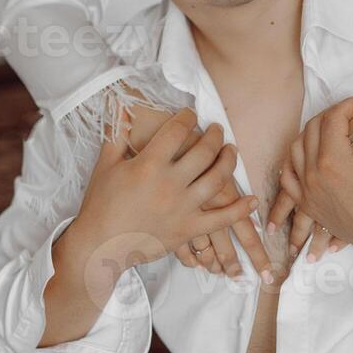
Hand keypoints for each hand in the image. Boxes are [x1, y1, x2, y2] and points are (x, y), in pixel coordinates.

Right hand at [78, 104, 258, 268]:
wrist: (100, 246)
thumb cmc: (100, 204)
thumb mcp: (105, 165)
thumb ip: (116, 133)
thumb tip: (121, 105)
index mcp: (149, 165)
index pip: (176, 131)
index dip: (187, 118)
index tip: (191, 114)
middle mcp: (170, 184)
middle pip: (204, 151)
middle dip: (214, 135)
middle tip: (217, 129)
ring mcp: (182, 208)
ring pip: (217, 179)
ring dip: (229, 161)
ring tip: (231, 150)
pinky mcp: (189, 229)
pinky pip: (221, 219)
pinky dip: (241, 210)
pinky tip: (253, 199)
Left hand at [267, 87, 352, 271]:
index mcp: (333, 160)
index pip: (332, 118)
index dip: (348, 104)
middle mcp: (313, 175)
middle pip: (311, 129)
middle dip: (330, 115)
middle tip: (350, 113)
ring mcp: (307, 192)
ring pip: (295, 150)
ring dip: (310, 134)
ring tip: (331, 129)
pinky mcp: (307, 205)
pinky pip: (288, 177)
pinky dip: (293, 162)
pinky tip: (305, 156)